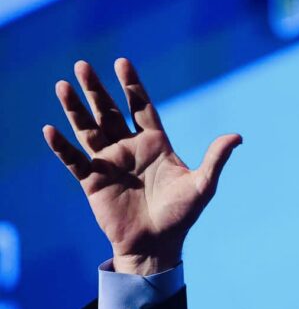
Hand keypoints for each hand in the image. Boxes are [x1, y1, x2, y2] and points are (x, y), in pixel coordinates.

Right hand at [43, 58, 240, 274]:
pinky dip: (62, 147)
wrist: (157, 246)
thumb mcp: (203, 186)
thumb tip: (237, 136)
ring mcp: (110, 163)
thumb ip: (215, 159)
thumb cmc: (182, 216)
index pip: (141, 107)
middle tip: (83, 65)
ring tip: (62, 85)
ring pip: (88, 129)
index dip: (132, 85)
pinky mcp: (92, 181)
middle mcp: (130, 148)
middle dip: (96, 90)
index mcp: (156, 144)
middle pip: (110, 111)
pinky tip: (50, 130)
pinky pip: (74, 160)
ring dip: (75, 109)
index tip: (122, 62)